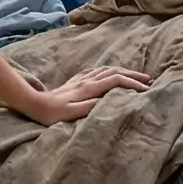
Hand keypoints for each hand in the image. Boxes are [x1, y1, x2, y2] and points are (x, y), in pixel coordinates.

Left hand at [19, 65, 151, 124]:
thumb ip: (90, 106)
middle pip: (114, 72)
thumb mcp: (71, 113)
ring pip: (106, 70)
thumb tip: (108, 100)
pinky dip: (108, 71)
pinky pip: (96, 71)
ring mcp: (80, 79)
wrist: (34, 104)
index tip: (146, 91)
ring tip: (134, 77)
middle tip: (148, 80)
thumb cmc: (52, 113)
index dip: (132, 84)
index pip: (115, 81)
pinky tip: (110, 73)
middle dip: (132, 75)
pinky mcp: (75, 81)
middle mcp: (86, 80)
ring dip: (123, 71)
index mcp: (88, 88)